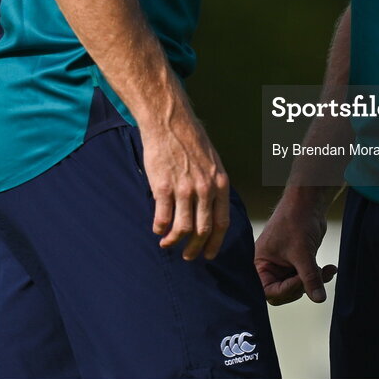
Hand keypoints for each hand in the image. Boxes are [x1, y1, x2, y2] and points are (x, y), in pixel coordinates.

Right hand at [140, 86, 229, 261]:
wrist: (170, 121)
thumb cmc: (190, 139)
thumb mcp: (212, 162)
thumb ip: (213, 185)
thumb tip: (212, 208)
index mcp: (220, 183)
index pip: (221, 223)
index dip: (215, 243)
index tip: (208, 254)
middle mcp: (205, 189)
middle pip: (202, 231)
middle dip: (194, 249)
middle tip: (188, 256)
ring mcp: (184, 189)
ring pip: (182, 229)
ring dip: (174, 242)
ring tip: (168, 244)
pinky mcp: (163, 187)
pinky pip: (162, 218)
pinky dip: (159, 229)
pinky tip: (157, 229)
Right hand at [254, 197, 336, 304]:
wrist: (309, 201)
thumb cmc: (296, 220)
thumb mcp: (302, 253)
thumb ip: (309, 278)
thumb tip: (319, 299)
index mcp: (260, 264)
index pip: (269, 291)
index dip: (286, 290)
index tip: (301, 280)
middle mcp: (270, 265)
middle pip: (284, 292)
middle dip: (302, 286)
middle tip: (314, 276)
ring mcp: (284, 264)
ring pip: (299, 285)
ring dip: (314, 280)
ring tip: (326, 271)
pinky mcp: (298, 260)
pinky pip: (307, 276)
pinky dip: (319, 274)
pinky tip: (331, 269)